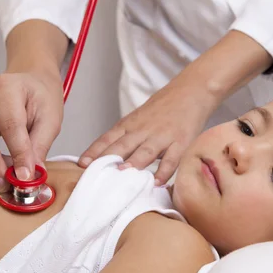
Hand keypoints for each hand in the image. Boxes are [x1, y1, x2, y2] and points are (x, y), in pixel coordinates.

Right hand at [0, 70, 63, 191]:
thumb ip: (39, 146)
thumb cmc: (42, 98)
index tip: (24, 176)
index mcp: (8, 86)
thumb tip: (31, 176)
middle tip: (6, 184)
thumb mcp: (50, 120)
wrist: (32, 82)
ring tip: (7, 180)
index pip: (11, 124)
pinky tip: (1, 168)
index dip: (18, 153)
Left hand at [78, 82, 217, 185]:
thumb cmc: (163, 108)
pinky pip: (172, 158)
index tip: (81, 164)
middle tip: (95, 172)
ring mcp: (163, 136)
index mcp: (130, 124)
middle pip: (123, 145)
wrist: (191, 91)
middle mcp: (143, 130)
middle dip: (108, 158)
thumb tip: (104, 156)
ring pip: (146, 151)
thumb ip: (125, 136)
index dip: (94, 151)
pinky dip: (165, 170)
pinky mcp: (181, 141)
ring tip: (123, 174)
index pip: (108, 138)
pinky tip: (158, 182)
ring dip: (134, 162)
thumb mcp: (139, 118)